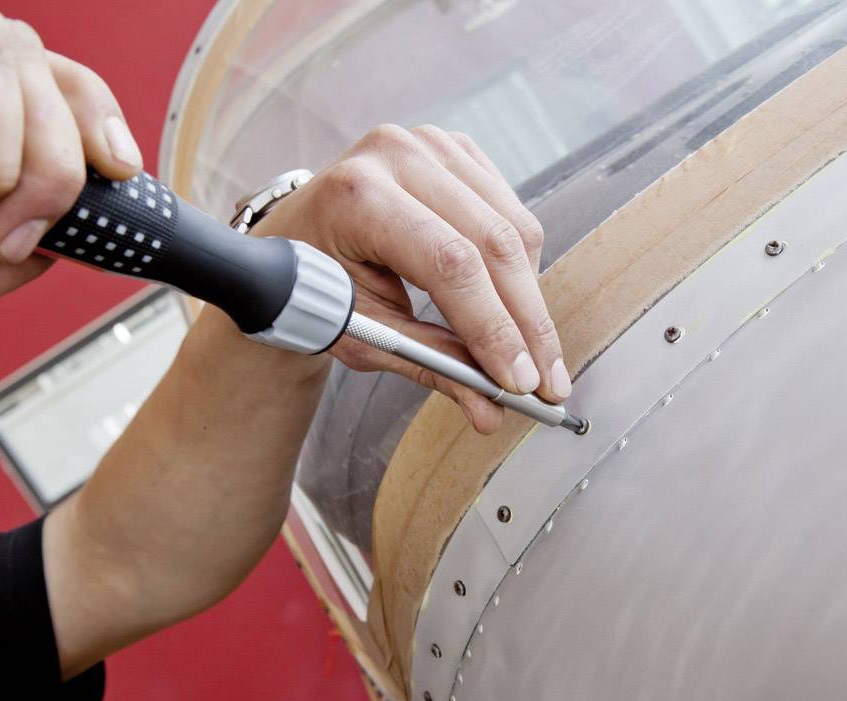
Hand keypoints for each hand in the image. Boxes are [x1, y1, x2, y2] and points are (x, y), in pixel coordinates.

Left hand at [252, 124, 569, 433]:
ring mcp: (429, 144)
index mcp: (356, 196)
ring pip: (514, 229)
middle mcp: (396, 155)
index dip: (492, 326)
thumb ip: (429, 365)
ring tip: (536, 355)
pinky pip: (511, 212)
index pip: (449, 264)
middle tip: (549, 382)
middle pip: (492, 243)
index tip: (520, 382)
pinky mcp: (455, 150)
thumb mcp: (362, 333)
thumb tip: (490, 410)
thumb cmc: (318, 289)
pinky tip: (514, 305)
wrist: (297, 239)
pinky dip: (521, 267)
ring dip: (531, 300)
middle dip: (527, 323)